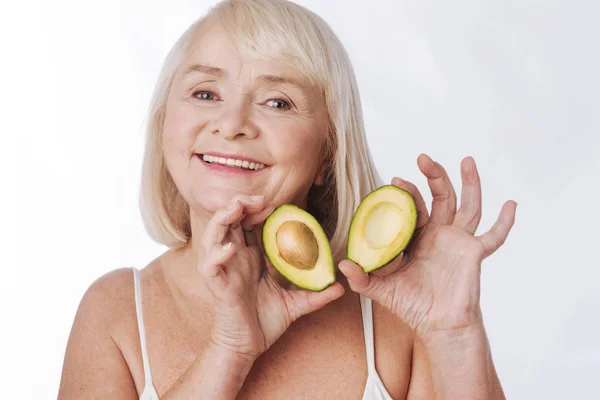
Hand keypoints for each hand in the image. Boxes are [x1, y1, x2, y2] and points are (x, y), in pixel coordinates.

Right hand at [198, 195, 344, 361]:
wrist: (248, 347)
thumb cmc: (264, 323)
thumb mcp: (295, 304)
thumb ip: (316, 294)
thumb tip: (340, 288)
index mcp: (250, 256)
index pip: (248, 223)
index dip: (257, 209)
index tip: (274, 205)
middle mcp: (235, 258)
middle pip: (229, 220)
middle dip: (240, 204)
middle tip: (259, 201)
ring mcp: (225, 270)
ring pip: (213, 235)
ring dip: (223, 219)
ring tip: (237, 210)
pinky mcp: (218, 286)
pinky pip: (209, 266)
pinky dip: (216, 254)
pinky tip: (230, 249)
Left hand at [339, 154, 516, 337]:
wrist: (437, 326)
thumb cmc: (412, 305)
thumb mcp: (381, 290)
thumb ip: (362, 277)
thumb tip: (342, 264)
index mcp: (417, 237)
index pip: (413, 207)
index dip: (407, 193)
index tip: (396, 181)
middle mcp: (439, 234)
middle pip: (441, 197)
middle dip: (434, 176)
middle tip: (423, 158)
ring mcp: (459, 241)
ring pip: (468, 206)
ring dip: (469, 183)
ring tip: (466, 160)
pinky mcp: (474, 254)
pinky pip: (494, 236)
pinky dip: (505, 222)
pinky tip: (512, 204)